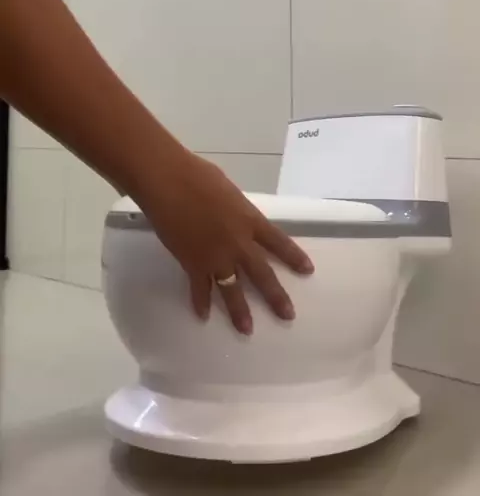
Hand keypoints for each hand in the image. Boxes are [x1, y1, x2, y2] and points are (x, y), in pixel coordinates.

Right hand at [142, 152, 314, 334]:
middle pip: (262, 274)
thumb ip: (236, 209)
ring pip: (232, 290)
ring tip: (247, 330)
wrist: (168, 183)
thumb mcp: (229, 191)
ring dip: (240, 311)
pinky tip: (203, 316)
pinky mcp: (192, 264)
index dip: (294, 257)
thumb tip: (234, 217)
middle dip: (276, 296)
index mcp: (250, 220)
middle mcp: (238, 243)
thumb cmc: (197, 175)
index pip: (278, 242)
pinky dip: (200, 302)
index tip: (308, 271)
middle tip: (287, 315)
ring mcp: (215, 257)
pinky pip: (200, 288)